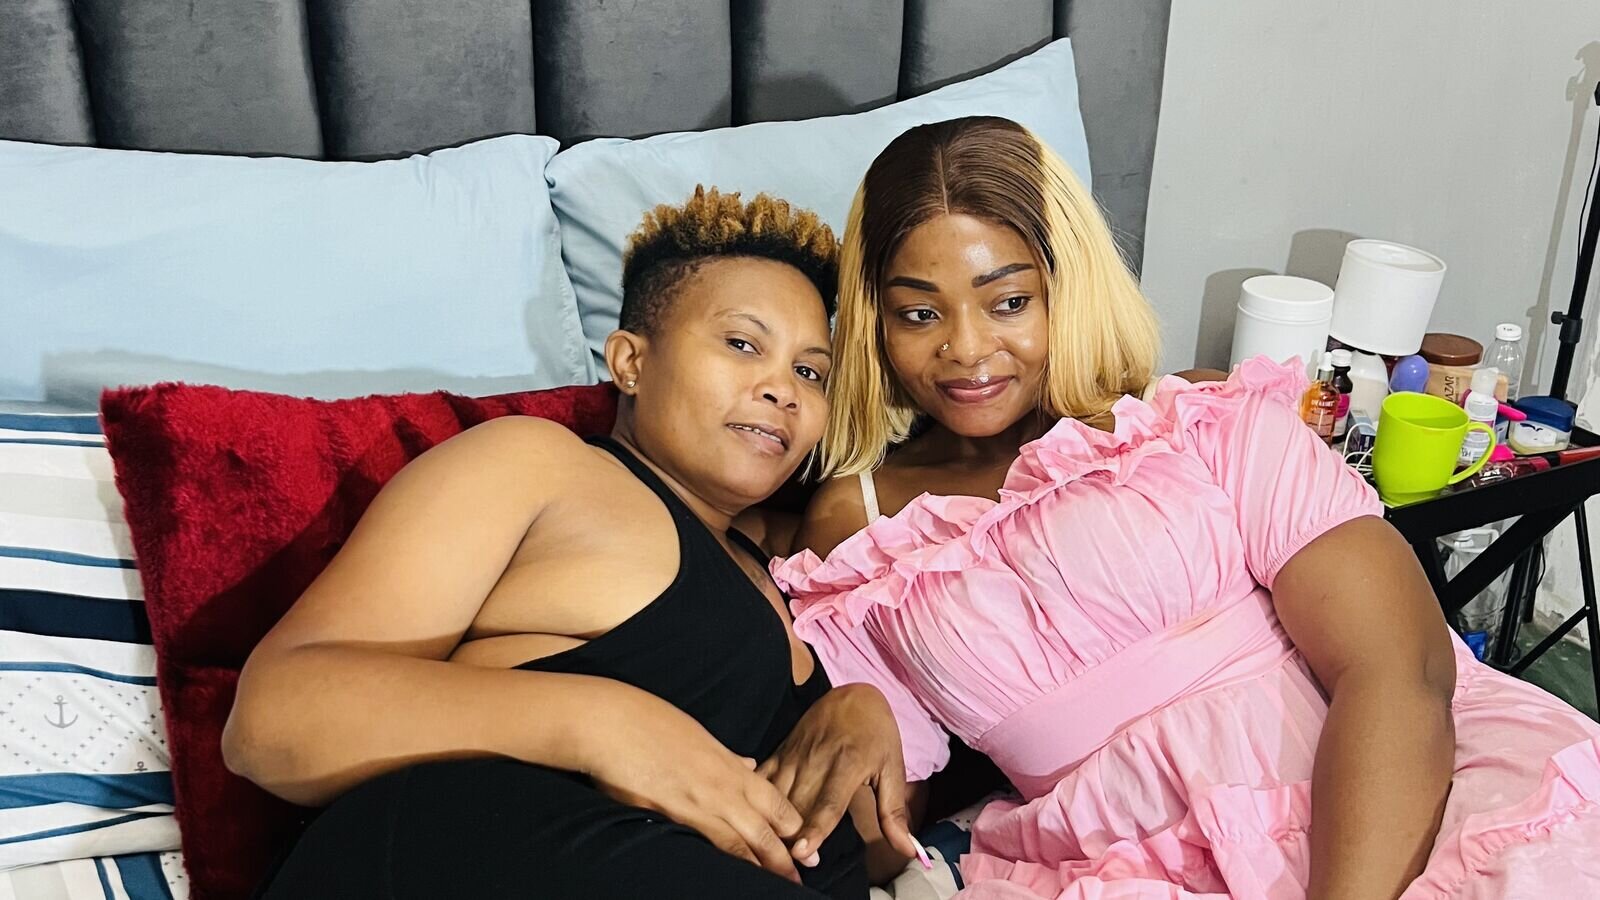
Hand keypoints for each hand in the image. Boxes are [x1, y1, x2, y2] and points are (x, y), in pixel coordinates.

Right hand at [585, 687, 810, 881]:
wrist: (613, 724)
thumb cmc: (652, 724)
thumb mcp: (700, 736)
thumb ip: (729, 758)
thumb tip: (749, 765)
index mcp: (730, 767)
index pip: (775, 803)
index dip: (792, 826)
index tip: (803, 844)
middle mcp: (721, 790)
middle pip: (765, 832)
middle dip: (784, 860)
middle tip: (800, 881)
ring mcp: (697, 809)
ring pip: (740, 847)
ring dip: (760, 870)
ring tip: (777, 889)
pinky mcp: (672, 821)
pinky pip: (705, 849)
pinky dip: (722, 865)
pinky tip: (728, 878)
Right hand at [758, 684, 918, 863]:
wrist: (853, 694)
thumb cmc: (877, 734)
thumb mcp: (893, 768)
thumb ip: (894, 812)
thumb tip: (907, 849)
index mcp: (848, 764)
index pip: (828, 803)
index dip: (815, 829)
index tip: (803, 852)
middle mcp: (818, 760)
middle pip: (797, 806)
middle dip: (792, 836)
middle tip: (793, 866)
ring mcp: (795, 755)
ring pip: (776, 795)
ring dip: (773, 822)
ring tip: (775, 849)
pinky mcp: (781, 751)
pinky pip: (762, 777)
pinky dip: (756, 798)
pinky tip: (755, 817)